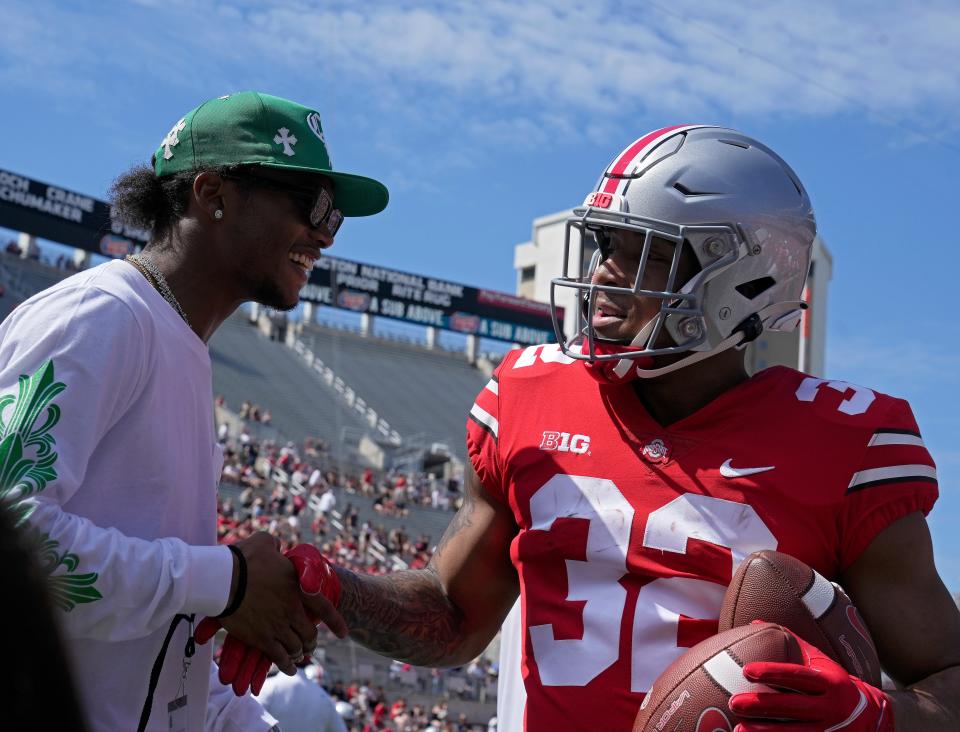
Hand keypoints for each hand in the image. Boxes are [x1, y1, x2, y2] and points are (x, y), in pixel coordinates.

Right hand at [196, 543, 345, 695]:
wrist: (222, 579)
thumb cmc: (242, 558)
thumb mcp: (264, 542)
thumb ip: (275, 544)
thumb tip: (276, 546)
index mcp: (299, 588)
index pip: (325, 608)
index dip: (336, 622)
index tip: (343, 634)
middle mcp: (293, 610)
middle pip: (310, 634)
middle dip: (312, 641)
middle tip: (310, 645)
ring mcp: (278, 626)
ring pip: (297, 647)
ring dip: (300, 653)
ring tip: (299, 656)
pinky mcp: (261, 639)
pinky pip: (280, 658)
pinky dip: (286, 665)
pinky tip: (288, 668)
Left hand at [730, 630, 893, 731]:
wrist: (872, 717)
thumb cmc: (835, 683)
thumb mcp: (821, 662)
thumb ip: (791, 642)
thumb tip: (755, 623)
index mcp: (829, 682)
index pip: (797, 676)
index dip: (772, 673)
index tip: (747, 671)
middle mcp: (831, 707)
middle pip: (792, 707)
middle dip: (762, 706)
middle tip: (734, 702)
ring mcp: (830, 730)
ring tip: (739, 729)